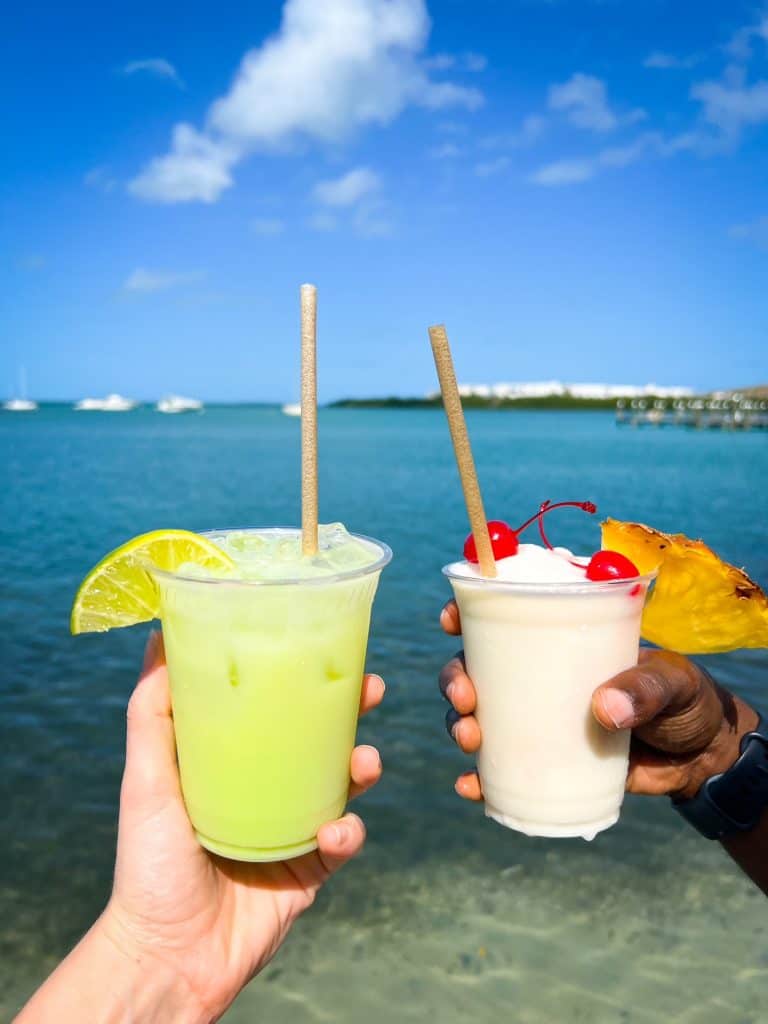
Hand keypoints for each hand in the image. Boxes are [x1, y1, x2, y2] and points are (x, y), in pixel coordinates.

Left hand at [100, 631, 383, 1020]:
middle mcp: (267, 788)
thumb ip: (151, 713)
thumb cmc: (147, 864)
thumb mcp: (146, 779)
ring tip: (366, 761)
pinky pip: (344, 841)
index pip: (275, 708)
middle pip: (320, 738)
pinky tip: (334, 832)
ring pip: (343, 784)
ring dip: (363, 766)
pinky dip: (348, 833)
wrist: (168, 957)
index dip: (304, 677)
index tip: (326, 646)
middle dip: (353, 711)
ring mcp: (292, 828)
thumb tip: (157, 636)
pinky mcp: (310, 869)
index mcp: (233, 762)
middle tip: (373, 688)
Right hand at [439, 599, 757, 802]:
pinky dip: (479, 778)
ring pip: (477, 716)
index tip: (451, 620)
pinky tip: (472, 786)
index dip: (468, 613)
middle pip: (475, 668)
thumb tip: (604, 711)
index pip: (506, 617)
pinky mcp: (544, 761)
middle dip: (455, 679)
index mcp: (563, 640)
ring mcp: (538, 719)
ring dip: (459, 724)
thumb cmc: (686, 701)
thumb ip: (644, 690)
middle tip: (465, 698)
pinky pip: (499, 768)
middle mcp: (539, 676)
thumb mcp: (672, 683)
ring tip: (469, 739)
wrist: (703, 759)